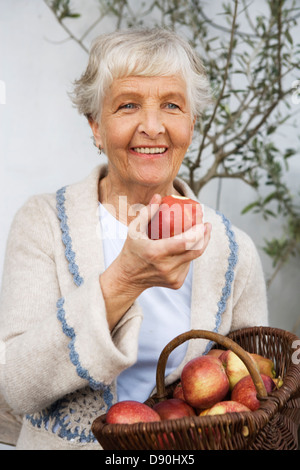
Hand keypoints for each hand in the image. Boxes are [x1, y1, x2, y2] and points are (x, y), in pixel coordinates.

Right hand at [100, 194, 211, 329]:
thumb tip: (159, 196)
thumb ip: (147, 212)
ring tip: (198, 233)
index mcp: (156, 252)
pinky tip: (186, 248)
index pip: (185, 242)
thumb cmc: (131, 250)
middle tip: (207, 225)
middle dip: (205, 236)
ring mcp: (172, 277)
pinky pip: (187, 265)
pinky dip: (188, 255)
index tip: (203, 221)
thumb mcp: (134, 230)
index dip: (199, 232)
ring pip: (192, 258)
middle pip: (196, 251)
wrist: (128, 279)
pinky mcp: (176, 282)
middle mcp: (166, 267)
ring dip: (197, 245)